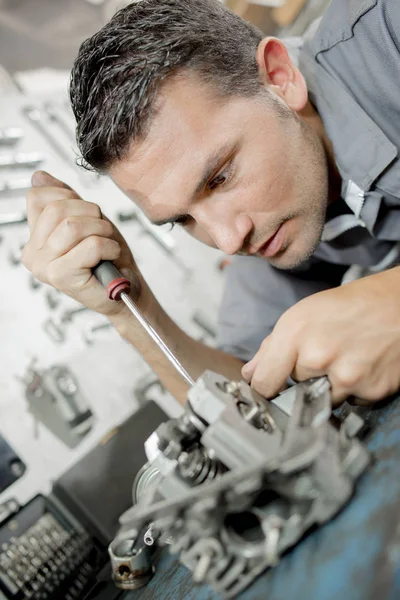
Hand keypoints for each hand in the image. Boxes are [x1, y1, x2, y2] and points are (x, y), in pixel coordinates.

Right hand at [22, 170, 149, 317]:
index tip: (87, 215)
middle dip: (91, 214)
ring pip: (73, 225)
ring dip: (102, 231)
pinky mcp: (60, 277)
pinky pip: (90, 245)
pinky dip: (109, 247)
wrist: (127, 290)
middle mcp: (32, 254)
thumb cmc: (108, 258)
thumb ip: (63, 199)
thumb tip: (39, 176)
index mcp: (33, 238)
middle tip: (103, 232)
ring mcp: (43, 267)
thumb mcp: (86, 220)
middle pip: (57, 209)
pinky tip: (110, 257)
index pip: (37, 197)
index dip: (70, 198)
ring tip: (107, 244)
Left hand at [241, 269, 399, 404]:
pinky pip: (351, 402)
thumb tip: (251, 373)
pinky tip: (362, 365)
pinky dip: (354, 389)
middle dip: (304, 377)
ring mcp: (346, 377)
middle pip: (294, 390)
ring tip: (345, 358)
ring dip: (329, 387)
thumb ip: (272, 347)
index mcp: (295, 333)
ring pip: (322, 400)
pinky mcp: (371, 390)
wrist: (398, 304)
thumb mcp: (303, 314)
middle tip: (324, 354)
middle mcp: (318, 356)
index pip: (264, 383)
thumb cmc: (350, 305)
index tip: (270, 387)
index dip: (266, 387)